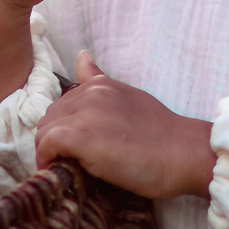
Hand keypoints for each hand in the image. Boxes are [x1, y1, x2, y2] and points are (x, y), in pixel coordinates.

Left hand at [36, 51, 215, 201]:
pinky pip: (46, 144)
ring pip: (45, 130)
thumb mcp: (130, 98)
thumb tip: (81, 56)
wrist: (184, 153)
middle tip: (66, 161)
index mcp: (101, 85)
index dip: (64, 128)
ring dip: (49, 151)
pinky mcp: (81, 137)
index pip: (63, 104)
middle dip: (53, 140)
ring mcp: (85, 113)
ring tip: (63, 168)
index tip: (72, 148)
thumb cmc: (163, 136)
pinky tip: (59, 171)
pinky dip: (46, 160)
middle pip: (51, 117)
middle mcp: (90, 93)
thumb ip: (101, 82)